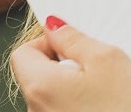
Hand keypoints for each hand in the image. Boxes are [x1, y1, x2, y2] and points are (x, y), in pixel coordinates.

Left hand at [10, 17, 130, 111]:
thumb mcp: (107, 59)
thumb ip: (73, 38)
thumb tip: (55, 27)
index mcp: (41, 87)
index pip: (22, 53)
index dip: (46, 42)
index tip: (69, 42)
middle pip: (37, 75)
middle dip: (63, 65)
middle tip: (94, 66)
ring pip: (53, 95)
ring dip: (74, 87)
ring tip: (105, 90)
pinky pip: (63, 111)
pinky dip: (80, 105)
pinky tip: (105, 106)